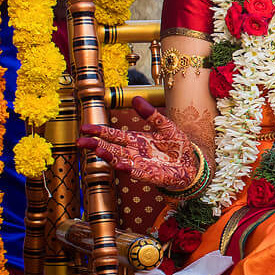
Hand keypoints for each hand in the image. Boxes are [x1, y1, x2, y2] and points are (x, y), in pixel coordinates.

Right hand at [78, 96, 200, 189]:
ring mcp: (141, 165)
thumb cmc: (177, 146)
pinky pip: (137, 173)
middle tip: (80, 142)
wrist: (193, 165)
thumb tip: (136, 98)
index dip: (99, 132)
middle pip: (111, 148)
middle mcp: (134, 153)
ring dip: (109, 157)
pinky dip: (129, 170)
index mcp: (136, 141)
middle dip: (96, 145)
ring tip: (97, 151)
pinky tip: (120, 166)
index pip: (114, 135)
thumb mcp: (166, 126)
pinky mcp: (151, 176)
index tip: (84, 128)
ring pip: (120, 161)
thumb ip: (151, 114)